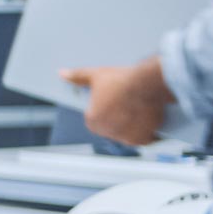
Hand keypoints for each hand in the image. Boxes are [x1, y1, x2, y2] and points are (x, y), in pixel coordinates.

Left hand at [60, 55, 174, 145]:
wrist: (149, 83)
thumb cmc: (123, 80)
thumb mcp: (96, 75)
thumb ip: (78, 77)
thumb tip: (64, 74)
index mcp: (93, 120)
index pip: (94, 119)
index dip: (103, 110)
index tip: (110, 103)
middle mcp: (108, 132)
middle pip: (111, 128)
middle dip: (116, 119)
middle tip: (125, 105)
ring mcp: (126, 137)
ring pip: (127, 134)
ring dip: (131, 126)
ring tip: (137, 109)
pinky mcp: (143, 139)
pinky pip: (143, 139)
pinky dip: (145, 132)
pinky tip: (147, 120)